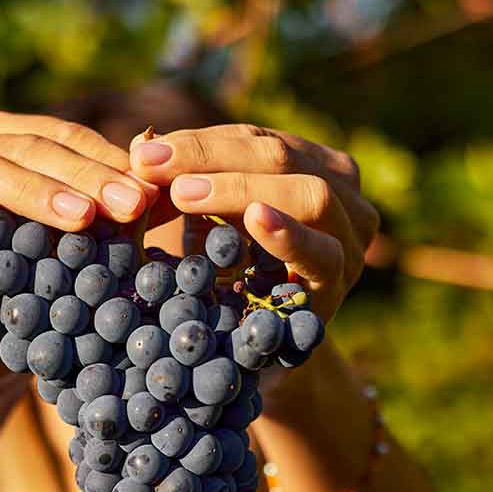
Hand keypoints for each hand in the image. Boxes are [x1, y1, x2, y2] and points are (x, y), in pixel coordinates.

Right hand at [0, 112, 158, 382]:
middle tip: (127, 207)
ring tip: (75, 217)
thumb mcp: (94, 255)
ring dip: (30, 189)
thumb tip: (167, 178)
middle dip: (83, 178)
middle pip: (30, 149)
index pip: (68, 139)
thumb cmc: (52, 298)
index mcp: (23, 146)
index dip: (108, 162)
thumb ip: (121, 215)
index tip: (151, 193)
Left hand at [128, 124, 379, 321]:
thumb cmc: (226, 276)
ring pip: (309, 193)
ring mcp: (351, 237)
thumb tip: (141, 146)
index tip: (142, 153)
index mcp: (313, 165)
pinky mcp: (341, 282)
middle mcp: (344, 193)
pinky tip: (256, 220)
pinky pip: (322, 253)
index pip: (256, 140)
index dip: (199, 142)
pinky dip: (289, 235)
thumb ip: (184, 182)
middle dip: (212, 159)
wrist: (252, 351)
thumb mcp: (206, 221)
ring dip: (241, 190)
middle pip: (280, 156)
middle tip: (152, 170)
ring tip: (185, 194)